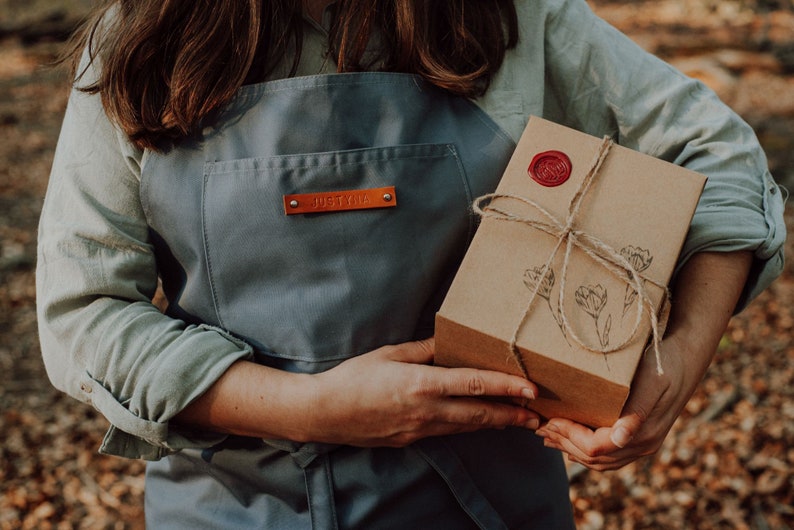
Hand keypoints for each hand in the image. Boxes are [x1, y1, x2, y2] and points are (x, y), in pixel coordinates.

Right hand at [306, 338, 540, 446]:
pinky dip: (468, 428)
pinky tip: (477, 423)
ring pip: (466, 427)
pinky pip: (447, 432)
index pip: (474, 385)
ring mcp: (420, 429)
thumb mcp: (390, 354)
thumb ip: (423, 350)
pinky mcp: (411, 439)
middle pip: (479, 414)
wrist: (325, 413)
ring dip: (494, 423)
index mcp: (423, 384)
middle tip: (536, 414)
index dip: (506, 387)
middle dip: (511, 414)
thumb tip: (447, 341)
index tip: (530, 388)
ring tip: (516, 419)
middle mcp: (427, 410)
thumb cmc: (354, 378)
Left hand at [535, 251, 751, 470]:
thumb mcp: (651, 383)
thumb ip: (635, 413)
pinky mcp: (641, 439)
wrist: (686, 358)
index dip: (569, 436)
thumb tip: (619, 439)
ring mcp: (643, 445)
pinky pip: (611, 457)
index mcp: (643, 434)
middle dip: (565, 444)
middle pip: (595, 458)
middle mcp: (644, 445)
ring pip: (601, 461)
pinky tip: (573, 449)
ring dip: (572, 450)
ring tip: (549, 438)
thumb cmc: (664, 364)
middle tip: (540, 429)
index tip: (550, 420)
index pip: (596, 447)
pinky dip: (588, 454)